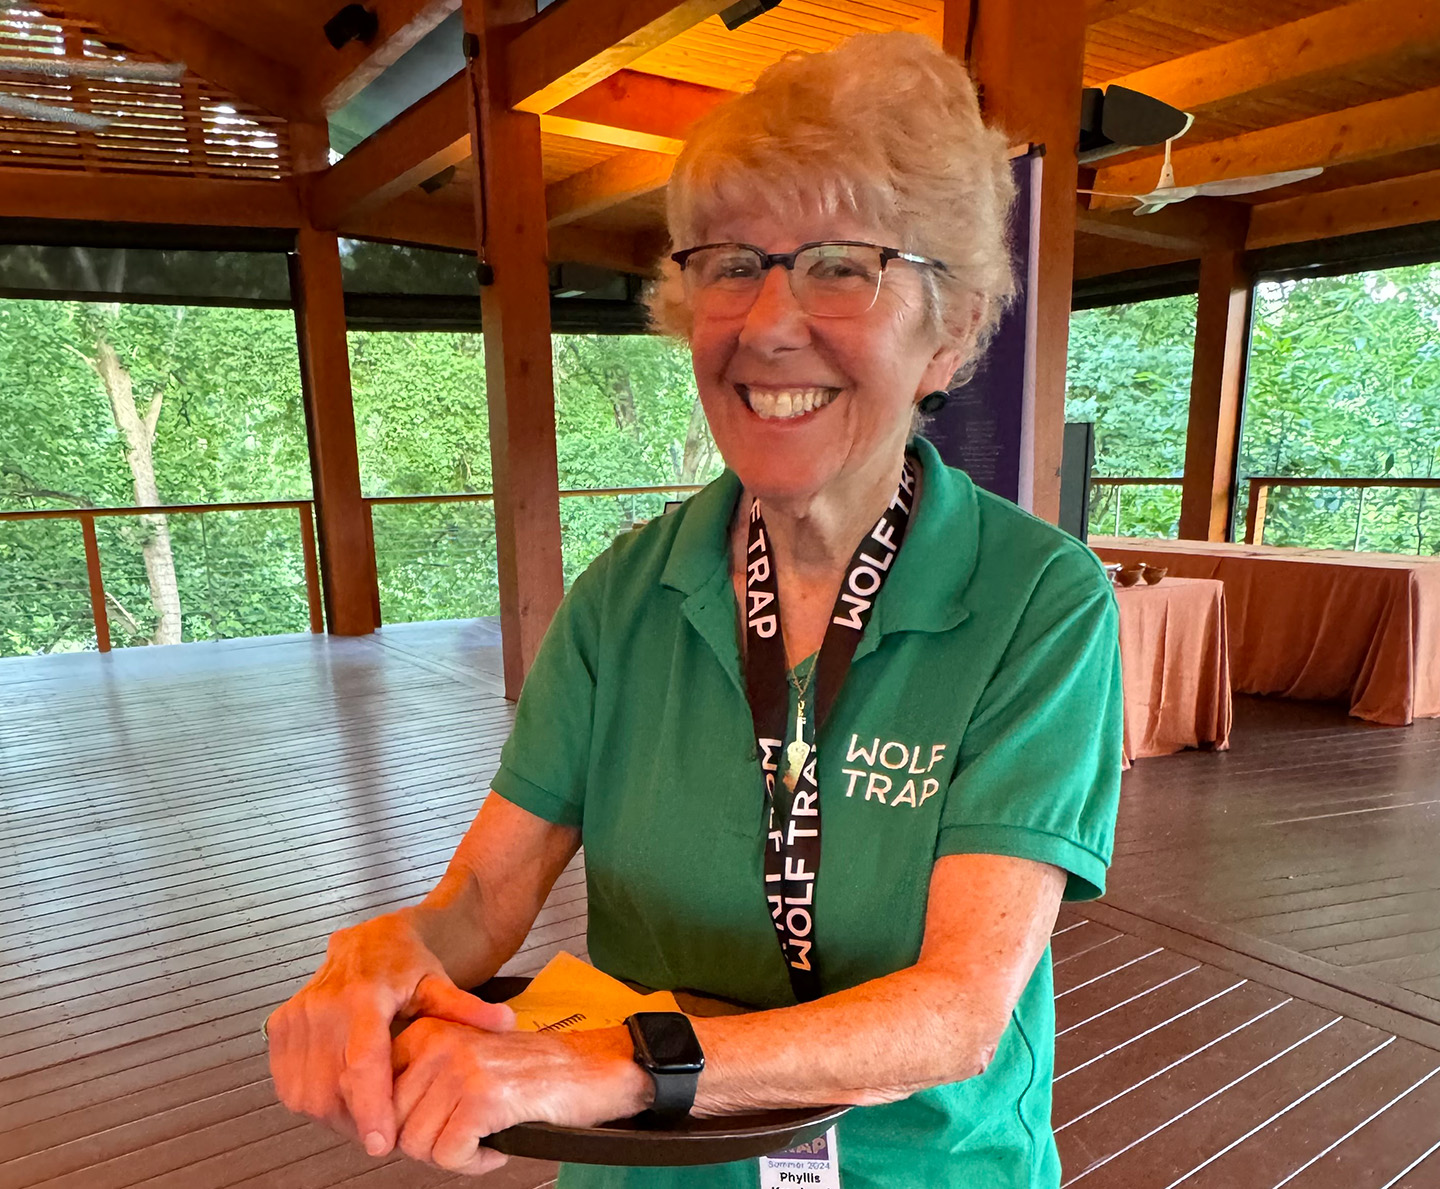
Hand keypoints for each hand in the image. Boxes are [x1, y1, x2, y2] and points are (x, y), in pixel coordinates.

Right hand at [265, 912, 514, 1156]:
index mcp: (365, 996)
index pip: (363, 1062)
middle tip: (385, 1130)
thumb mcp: (439, 982)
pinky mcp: (281, 1026)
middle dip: (357, 1121)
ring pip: (308, 1093)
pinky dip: (312, 1100)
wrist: (368, 940)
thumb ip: (467, 1007)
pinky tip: (339, 1095)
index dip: (371, 1106)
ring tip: (364, 1112)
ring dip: (335, 1116)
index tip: (381, 1142)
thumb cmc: (405, 964)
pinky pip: (289, 1084)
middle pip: (332, 1088)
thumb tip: (504, 1022)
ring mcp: (299, 1016)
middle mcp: (325, 1005)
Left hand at [391, 1019, 651, 1174]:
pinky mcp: (482, 1097)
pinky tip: (494, 1148)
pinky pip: (450, 1156)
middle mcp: (439, 1044)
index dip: (398, 1123)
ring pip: (417, 1144)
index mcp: (429, 1031)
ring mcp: (459, 1069)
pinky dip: (473, 1164)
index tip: (425, 1129)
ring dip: (450, 1156)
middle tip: (460, 1139)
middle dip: (427, 1144)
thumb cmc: (530, 1071)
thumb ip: (423, 1080)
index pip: (378, 1092)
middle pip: (394, 1125)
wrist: (589, 1070)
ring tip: (480, 1140)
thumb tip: (379, 1124)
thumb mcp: (465, 1059)